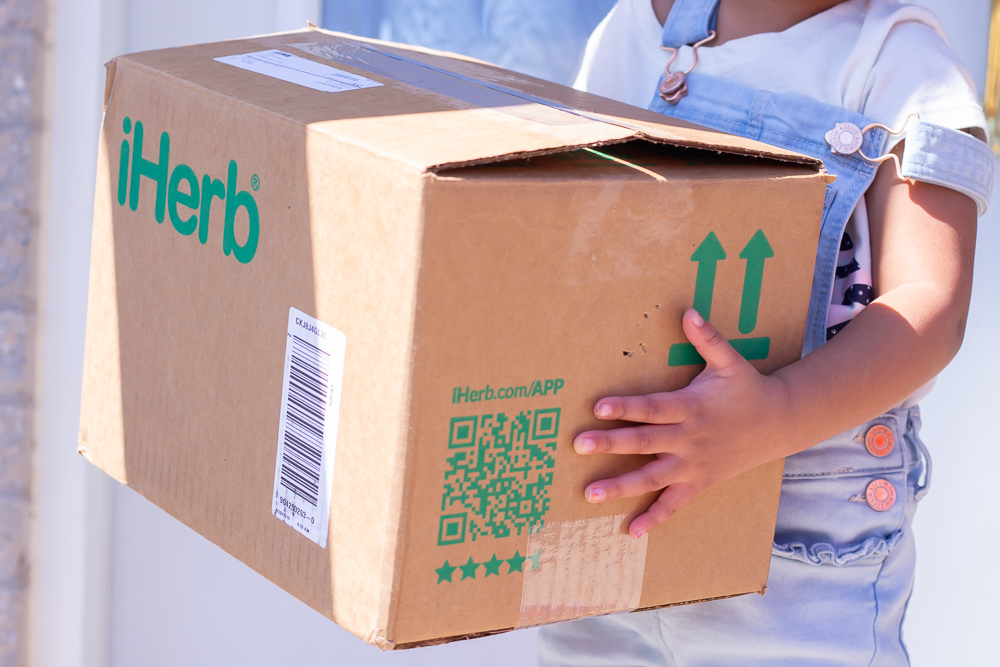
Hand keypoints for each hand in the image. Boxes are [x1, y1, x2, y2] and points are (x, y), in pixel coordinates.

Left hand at [575, 309, 793, 538]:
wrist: (780, 423)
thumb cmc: (747, 389)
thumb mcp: (729, 362)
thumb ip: (707, 339)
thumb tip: (688, 311)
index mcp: (691, 407)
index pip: (652, 408)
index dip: (625, 407)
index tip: (597, 407)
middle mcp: (689, 439)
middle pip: (644, 443)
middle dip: (611, 444)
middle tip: (579, 445)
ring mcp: (694, 465)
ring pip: (652, 478)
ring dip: (621, 487)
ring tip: (589, 494)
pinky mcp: (700, 483)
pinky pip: (675, 504)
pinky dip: (655, 518)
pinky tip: (631, 531)